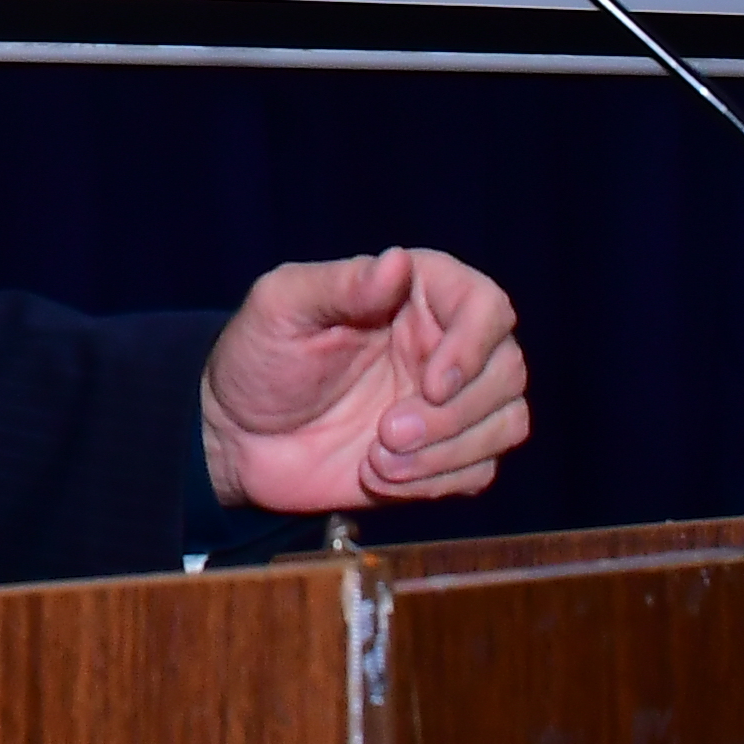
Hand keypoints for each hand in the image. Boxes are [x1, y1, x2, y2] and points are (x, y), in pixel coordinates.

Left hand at [199, 247, 528, 514]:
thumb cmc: (256, 358)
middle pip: (508, 371)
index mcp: (416, 294)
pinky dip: (437, 482)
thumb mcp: (282, 308)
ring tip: (378, 457)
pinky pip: (480, 470)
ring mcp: (447, 403)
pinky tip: (378, 476)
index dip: (474, 347)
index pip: (488, 306)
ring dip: (449, 451)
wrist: (235, 438)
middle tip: (386, 432)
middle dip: (453, 414)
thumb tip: (397, 260)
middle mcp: (443, 345)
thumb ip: (341, 284)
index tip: (431, 384)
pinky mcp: (442, 456)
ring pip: (507, 423)